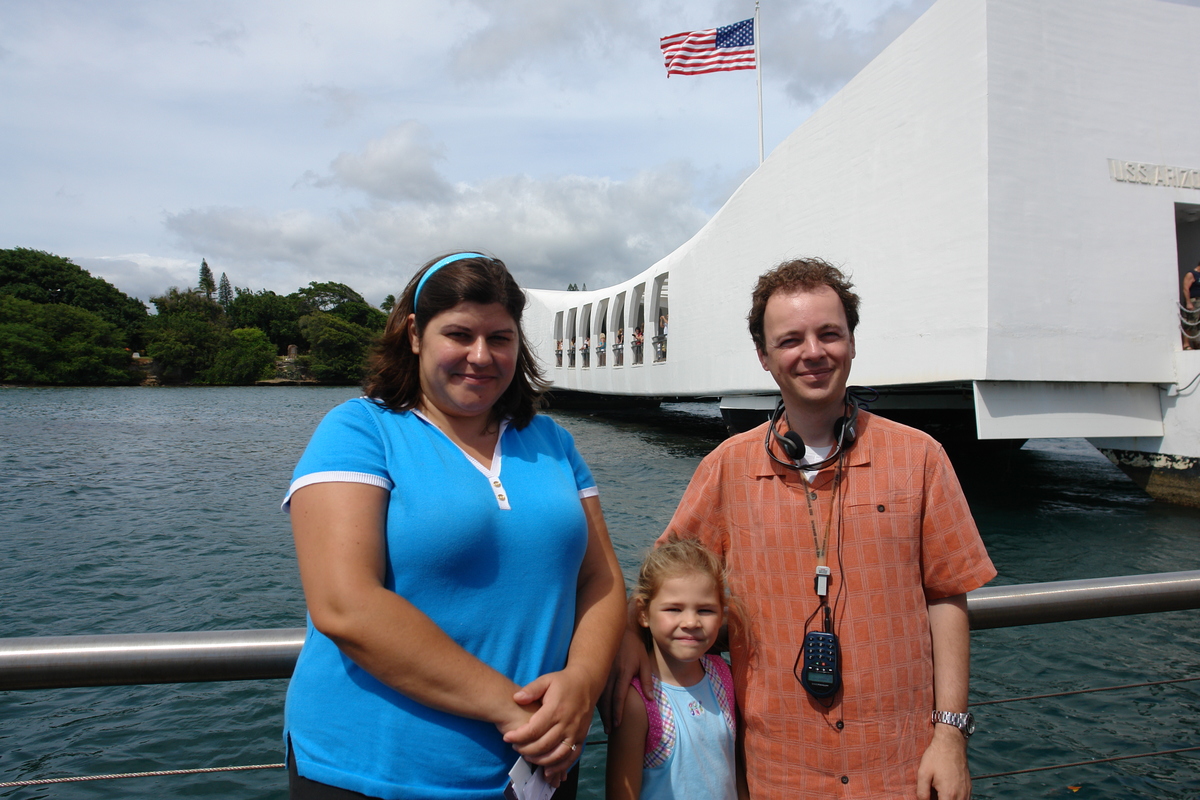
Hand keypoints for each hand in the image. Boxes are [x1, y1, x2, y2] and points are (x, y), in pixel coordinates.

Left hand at [502, 667, 592, 781]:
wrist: (587, 683)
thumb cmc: (563, 682)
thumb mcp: (546, 680)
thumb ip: (531, 689)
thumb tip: (516, 698)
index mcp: (556, 709)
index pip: (534, 729)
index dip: (518, 736)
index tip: (507, 737)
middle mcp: (567, 723)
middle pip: (543, 745)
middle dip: (525, 749)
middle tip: (515, 747)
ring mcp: (576, 733)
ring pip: (557, 755)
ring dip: (540, 761)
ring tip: (527, 756)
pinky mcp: (582, 738)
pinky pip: (571, 757)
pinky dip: (559, 767)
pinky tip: (547, 770)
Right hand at [598, 627, 652, 731]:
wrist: (617, 629)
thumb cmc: (633, 646)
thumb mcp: (644, 661)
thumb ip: (647, 679)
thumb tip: (650, 699)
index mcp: (623, 672)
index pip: (619, 697)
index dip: (618, 712)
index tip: (617, 725)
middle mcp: (611, 674)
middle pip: (607, 700)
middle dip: (608, 716)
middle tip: (609, 731)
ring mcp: (602, 672)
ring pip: (599, 695)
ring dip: (601, 710)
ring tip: (603, 724)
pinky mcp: (597, 669)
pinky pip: (595, 687)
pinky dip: (595, 700)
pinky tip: (597, 709)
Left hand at [916, 725, 970, 799]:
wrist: (951, 743)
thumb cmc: (936, 756)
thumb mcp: (923, 773)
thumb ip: (922, 792)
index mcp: (949, 794)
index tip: (930, 797)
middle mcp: (961, 795)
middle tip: (934, 794)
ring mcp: (967, 791)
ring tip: (939, 793)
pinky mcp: (969, 787)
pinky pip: (964, 799)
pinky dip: (956, 799)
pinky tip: (947, 792)